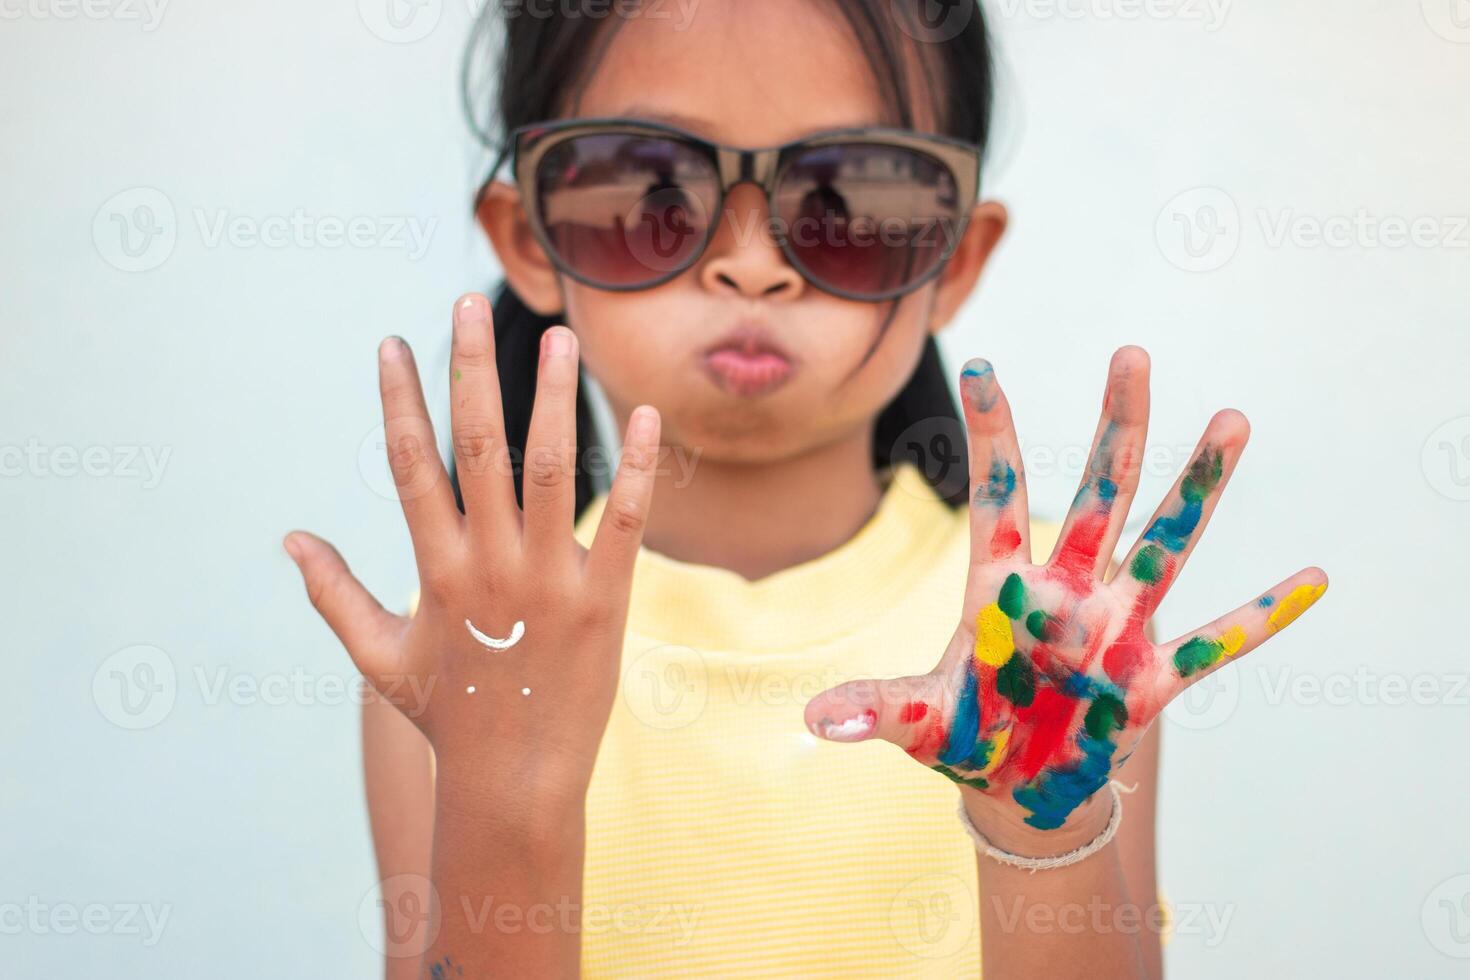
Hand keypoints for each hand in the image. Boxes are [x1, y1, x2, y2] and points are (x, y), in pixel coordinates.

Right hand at [284, 294, 660, 799]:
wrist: (516, 782)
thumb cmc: (449, 715)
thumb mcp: (378, 657)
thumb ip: (334, 595)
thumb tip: (291, 539)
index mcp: (435, 571)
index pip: (412, 466)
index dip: (400, 400)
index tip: (394, 342)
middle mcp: (489, 565)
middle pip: (480, 449)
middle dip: (471, 372)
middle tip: (467, 304)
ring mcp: (550, 580)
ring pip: (553, 472)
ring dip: (556, 400)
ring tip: (562, 337)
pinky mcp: (606, 600)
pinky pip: (625, 523)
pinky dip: (637, 469)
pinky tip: (645, 416)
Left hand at [805, 347, 1326, 833]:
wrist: (1015, 784)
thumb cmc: (964, 734)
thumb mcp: (915, 720)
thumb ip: (874, 710)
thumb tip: (814, 722)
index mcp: (1001, 585)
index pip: (997, 493)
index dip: (993, 433)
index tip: (984, 365)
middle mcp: (1066, 589)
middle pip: (1096, 493)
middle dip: (1114, 428)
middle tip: (1132, 355)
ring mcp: (1114, 628)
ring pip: (1164, 543)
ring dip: (1199, 489)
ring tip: (1233, 420)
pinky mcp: (1150, 680)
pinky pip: (1217, 643)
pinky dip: (1262, 618)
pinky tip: (1314, 579)